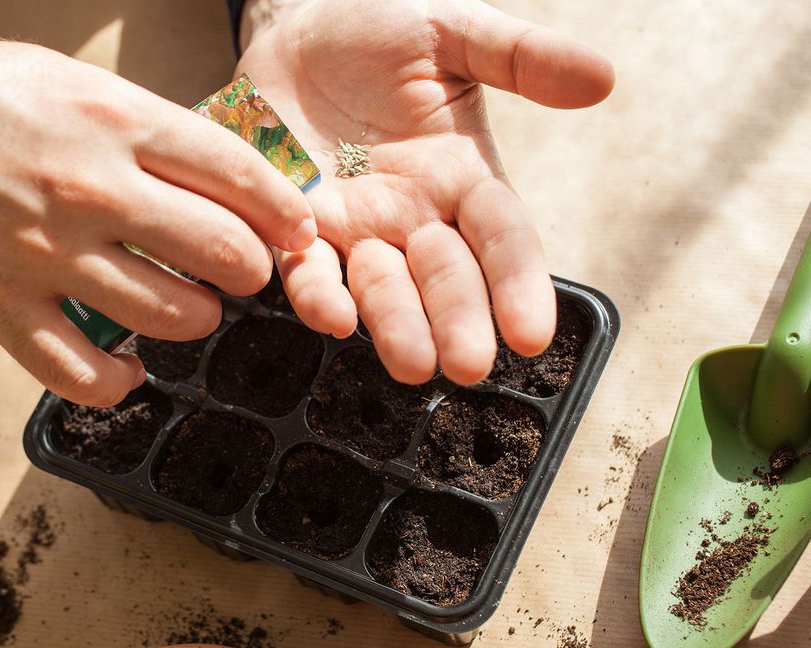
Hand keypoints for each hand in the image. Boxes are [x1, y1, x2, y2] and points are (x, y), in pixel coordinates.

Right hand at [0, 0, 316, 406]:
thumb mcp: (50, 77)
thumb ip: (128, 125)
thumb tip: (200, 170)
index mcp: (109, 117)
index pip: (239, 174)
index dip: (284, 213)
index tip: (296, 234)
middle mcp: (89, 186)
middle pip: (224, 253)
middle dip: (250, 272)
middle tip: (240, 273)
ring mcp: (43, 253)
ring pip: (172, 316)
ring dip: (193, 320)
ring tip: (182, 309)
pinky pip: (87, 374)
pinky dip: (120, 380)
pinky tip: (126, 366)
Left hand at [238, 0, 612, 383]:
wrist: (294, 26)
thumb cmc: (379, 27)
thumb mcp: (453, 30)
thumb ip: (519, 56)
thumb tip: (602, 80)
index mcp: (463, 177)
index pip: (501, 237)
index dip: (518, 283)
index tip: (532, 332)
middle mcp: (413, 215)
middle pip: (445, 277)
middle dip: (458, 321)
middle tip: (467, 365)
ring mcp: (355, 227)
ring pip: (380, 288)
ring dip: (396, 324)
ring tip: (411, 362)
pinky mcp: (295, 228)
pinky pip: (308, 270)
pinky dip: (318, 294)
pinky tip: (332, 316)